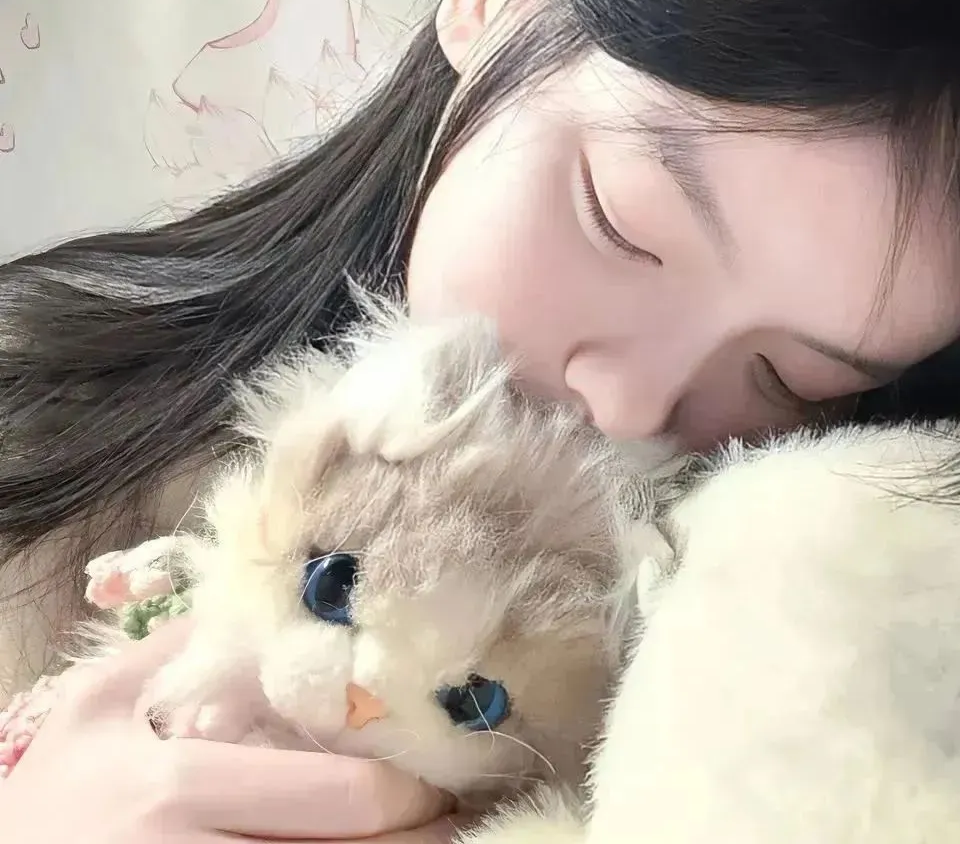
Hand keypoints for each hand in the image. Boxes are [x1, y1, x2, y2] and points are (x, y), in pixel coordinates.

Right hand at [0, 618, 455, 841]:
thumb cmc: (44, 801)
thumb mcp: (92, 711)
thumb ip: (170, 646)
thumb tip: (246, 596)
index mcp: (184, 791)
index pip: (341, 795)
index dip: (410, 790)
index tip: (439, 774)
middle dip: (423, 839)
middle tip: (459, 816)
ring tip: (435, 842)